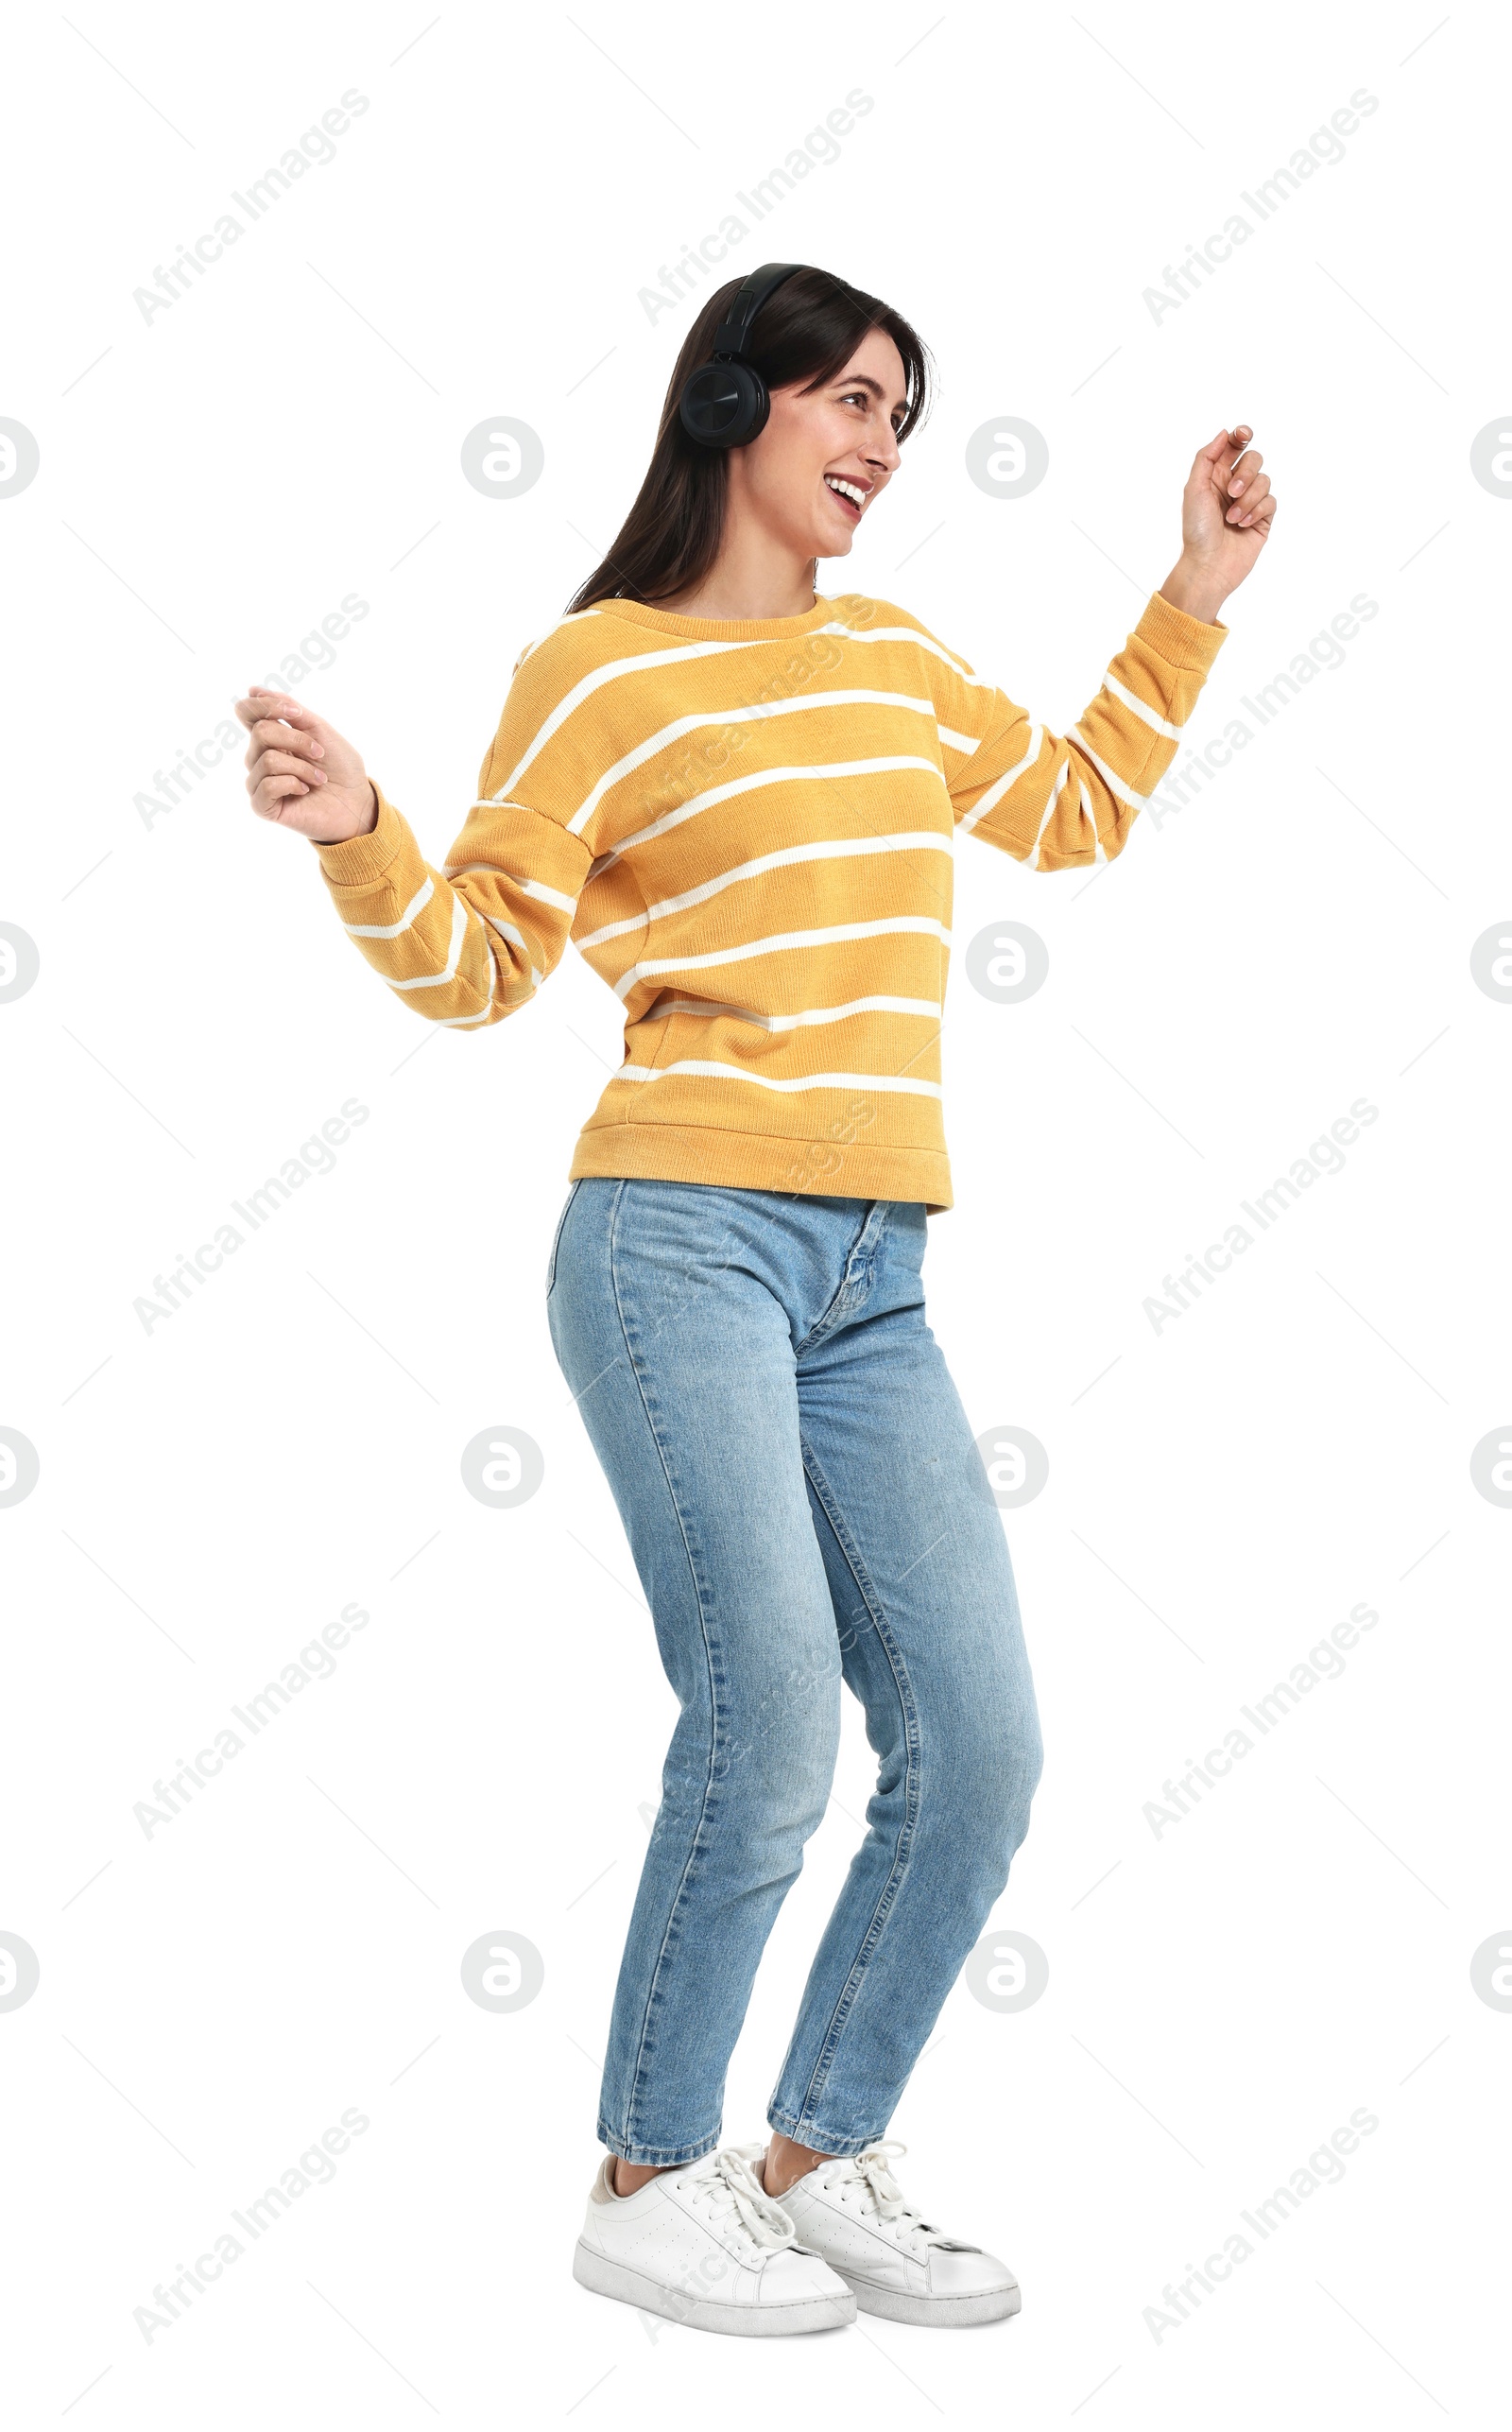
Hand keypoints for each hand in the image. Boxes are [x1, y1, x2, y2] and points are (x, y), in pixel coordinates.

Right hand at [233, 686, 376, 843]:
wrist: (356, 803)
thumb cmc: (340, 767)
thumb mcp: (319, 729)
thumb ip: (289, 709)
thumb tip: (254, 690)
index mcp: (270, 737)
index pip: (246, 712)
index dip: (265, 705)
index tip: (296, 714)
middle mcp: (259, 758)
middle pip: (260, 732)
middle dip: (297, 740)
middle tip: (319, 753)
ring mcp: (258, 782)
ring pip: (268, 759)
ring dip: (303, 768)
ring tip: (318, 779)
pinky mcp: (262, 806)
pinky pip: (268, 785)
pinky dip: (293, 784)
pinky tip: (304, 791)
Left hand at [1158, 425, 1276, 623]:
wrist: (1208, 565)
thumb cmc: (1197, 530)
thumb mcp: (1194, 489)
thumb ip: (1206, 458)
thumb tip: (1224, 433)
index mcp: (1216, 476)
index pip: (1234, 446)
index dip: (1241, 436)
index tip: (1243, 435)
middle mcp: (1234, 485)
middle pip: (1254, 459)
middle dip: (1246, 473)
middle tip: (1231, 492)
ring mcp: (1250, 501)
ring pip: (1264, 480)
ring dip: (1248, 498)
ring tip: (1232, 518)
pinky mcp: (1263, 518)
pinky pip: (1271, 501)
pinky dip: (1256, 511)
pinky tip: (1242, 525)